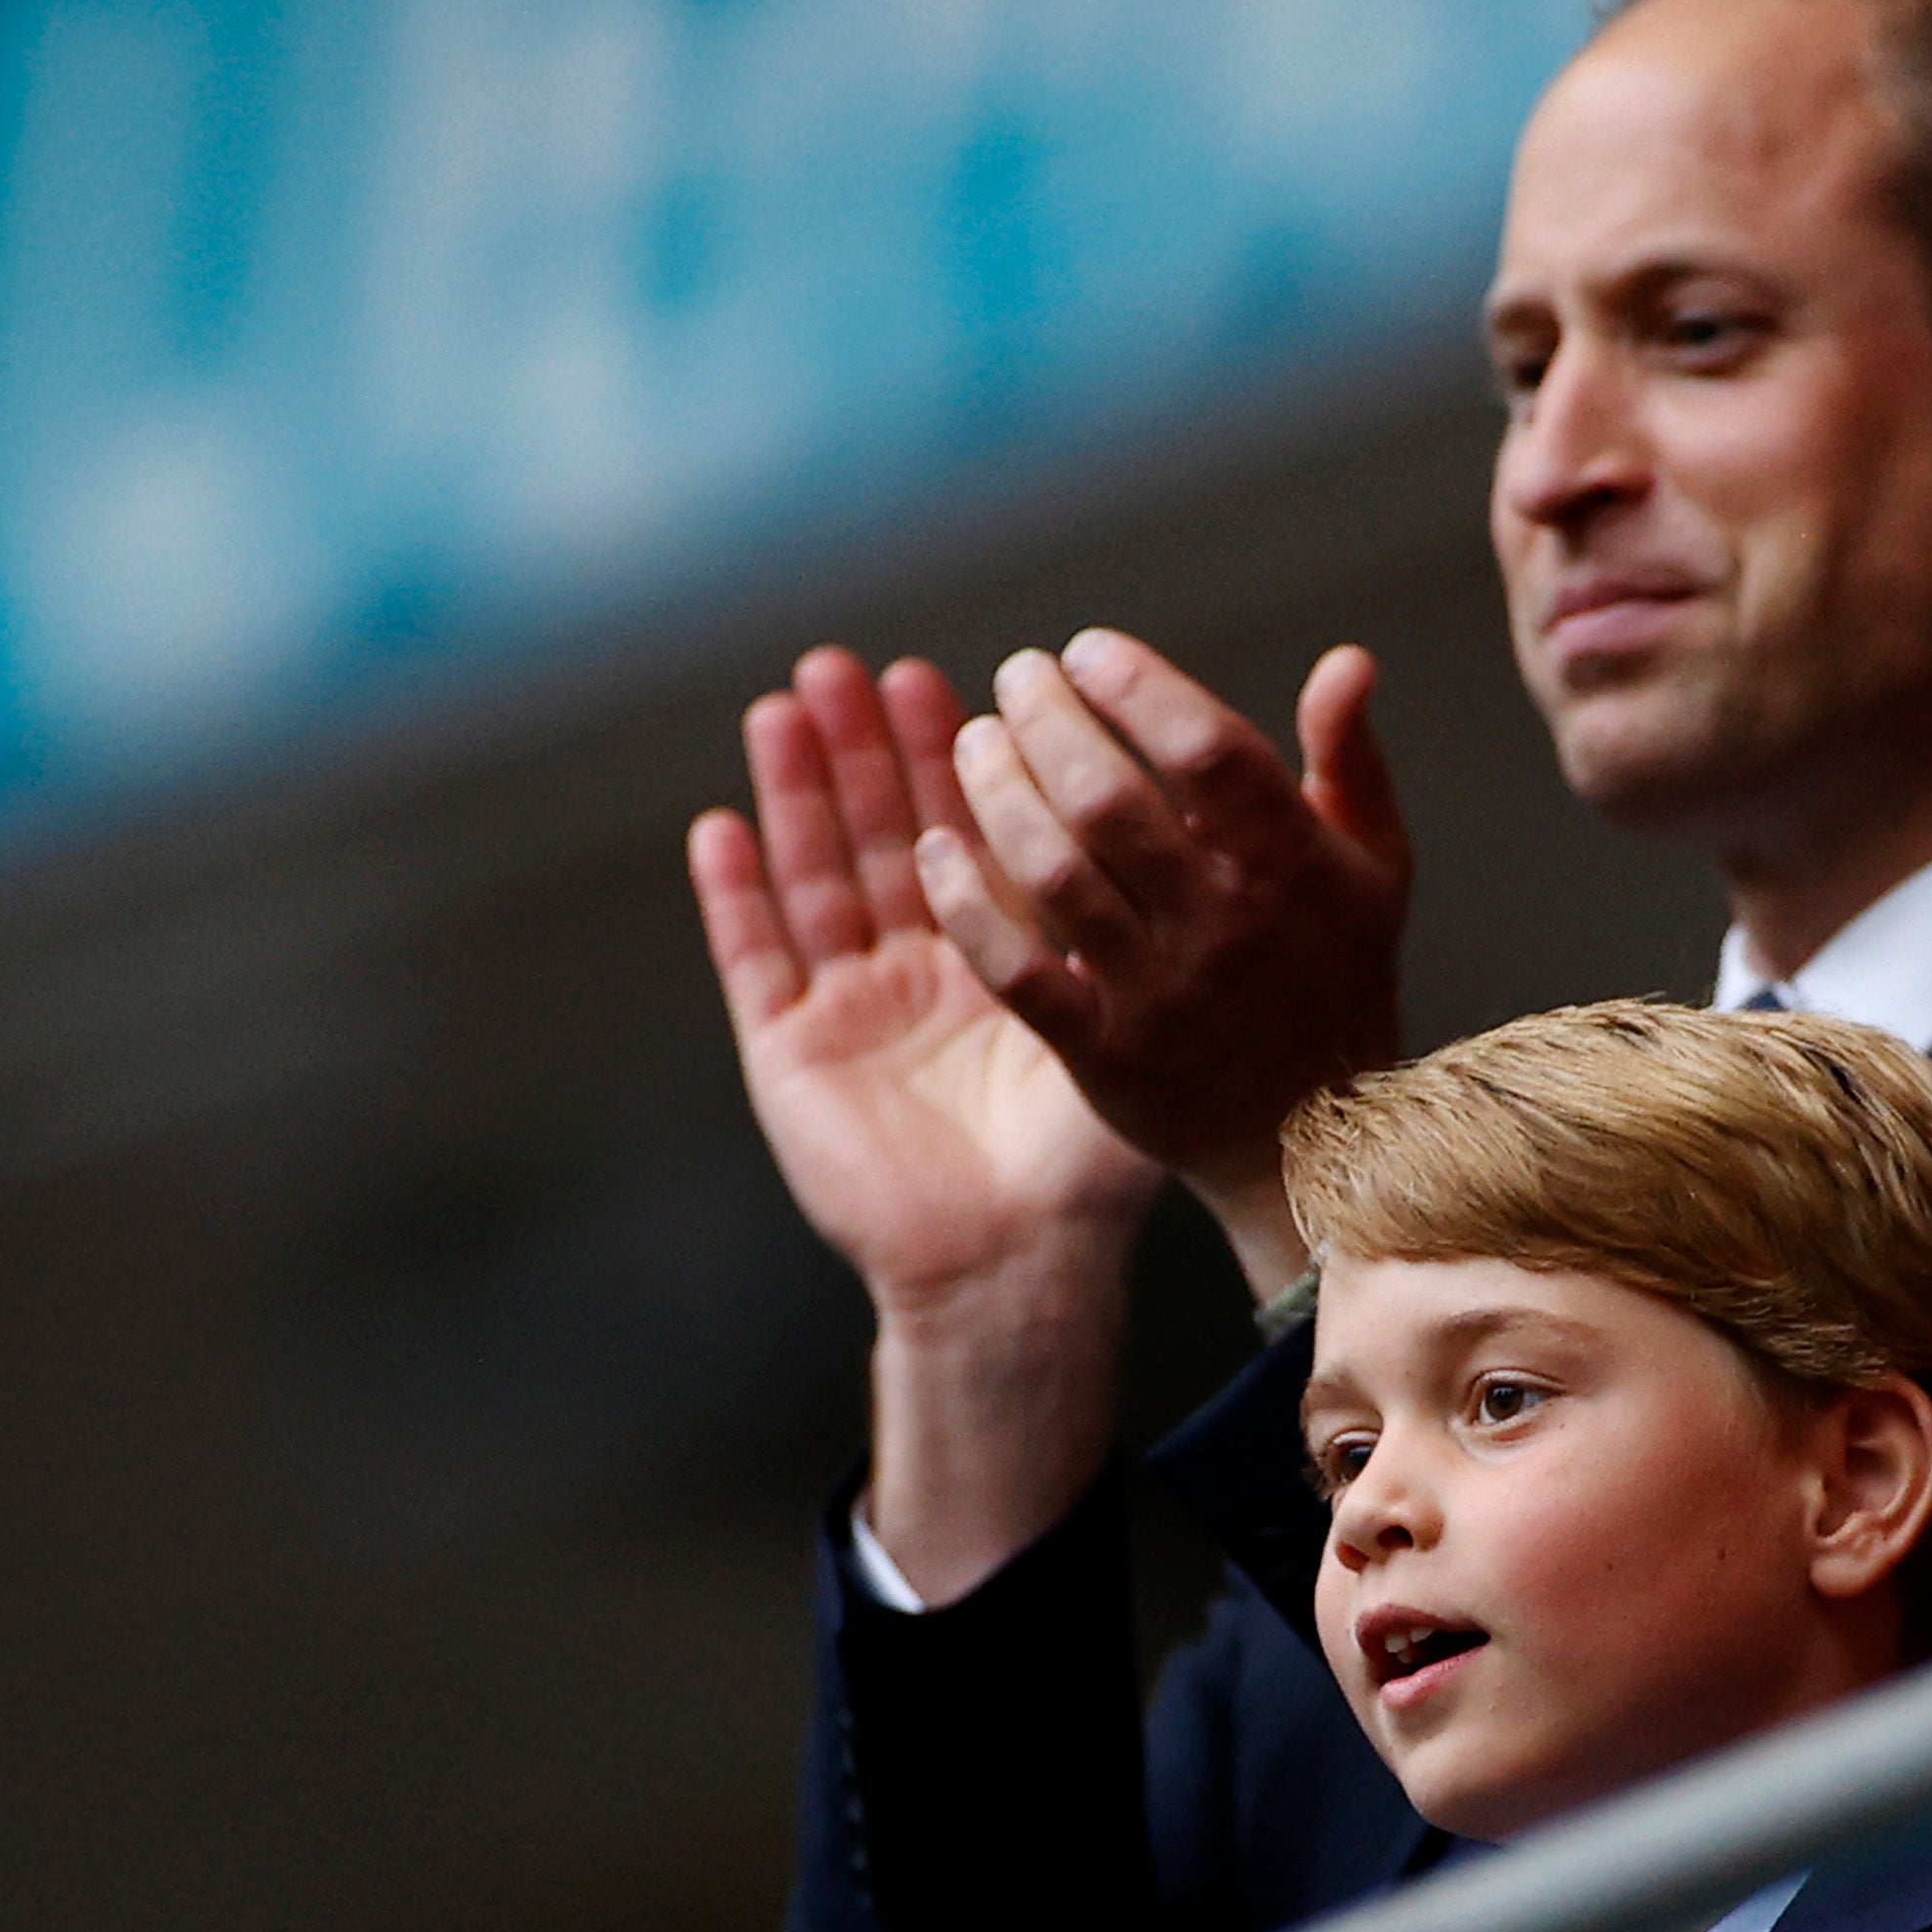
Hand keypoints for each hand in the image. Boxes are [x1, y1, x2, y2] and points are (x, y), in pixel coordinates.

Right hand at [693, 650, 1161, 1312]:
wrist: (1016, 1266)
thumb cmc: (1082, 1168)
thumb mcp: (1124, 1034)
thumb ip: (1147, 947)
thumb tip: (1210, 849)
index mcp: (997, 959)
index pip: (977, 835)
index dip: (964, 761)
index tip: (967, 681)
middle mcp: (919, 971)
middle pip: (886, 837)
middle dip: (871, 751)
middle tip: (861, 666)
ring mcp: (850, 1006)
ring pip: (816, 877)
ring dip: (798, 793)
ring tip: (787, 706)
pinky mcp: (791, 1052)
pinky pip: (756, 959)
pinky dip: (736, 894)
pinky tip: (722, 825)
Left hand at [913, 630, 1412, 1290]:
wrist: (1317, 1137)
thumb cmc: (1335, 979)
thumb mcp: (1374, 868)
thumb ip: (1351, 761)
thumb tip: (1346, 662)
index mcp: (1294, 868)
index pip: (1209, 750)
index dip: (1139, 686)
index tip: (1088, 651)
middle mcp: (1226, 925)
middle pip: (1111, 800)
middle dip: (1049, 721)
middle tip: (1016, 678)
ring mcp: (1161, 992)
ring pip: (1054, 873)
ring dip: (998, 793)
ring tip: (974, 741)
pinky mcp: (1104, 1052)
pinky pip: (1017, 969)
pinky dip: (968, 905)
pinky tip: (938, 848)